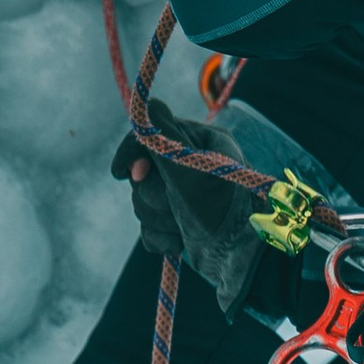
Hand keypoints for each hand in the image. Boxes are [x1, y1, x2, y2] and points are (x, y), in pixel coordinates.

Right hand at [113, 102, 281, 316]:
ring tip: (183, 228)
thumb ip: (166, 140)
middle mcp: (191, 166)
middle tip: (175, 206)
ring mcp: (184, 196)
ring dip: (159, 220)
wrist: (243, 260)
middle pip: (142, 175)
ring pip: (143, 203)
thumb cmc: (223, 211)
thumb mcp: (191, 172)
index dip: (131, 154)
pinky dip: (161, 237)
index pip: (150, 136)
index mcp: (200, 143)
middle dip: (154, 197)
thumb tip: (148, 103)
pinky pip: (149, 228)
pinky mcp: (179, 223)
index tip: (121, 173)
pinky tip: (179, 243)